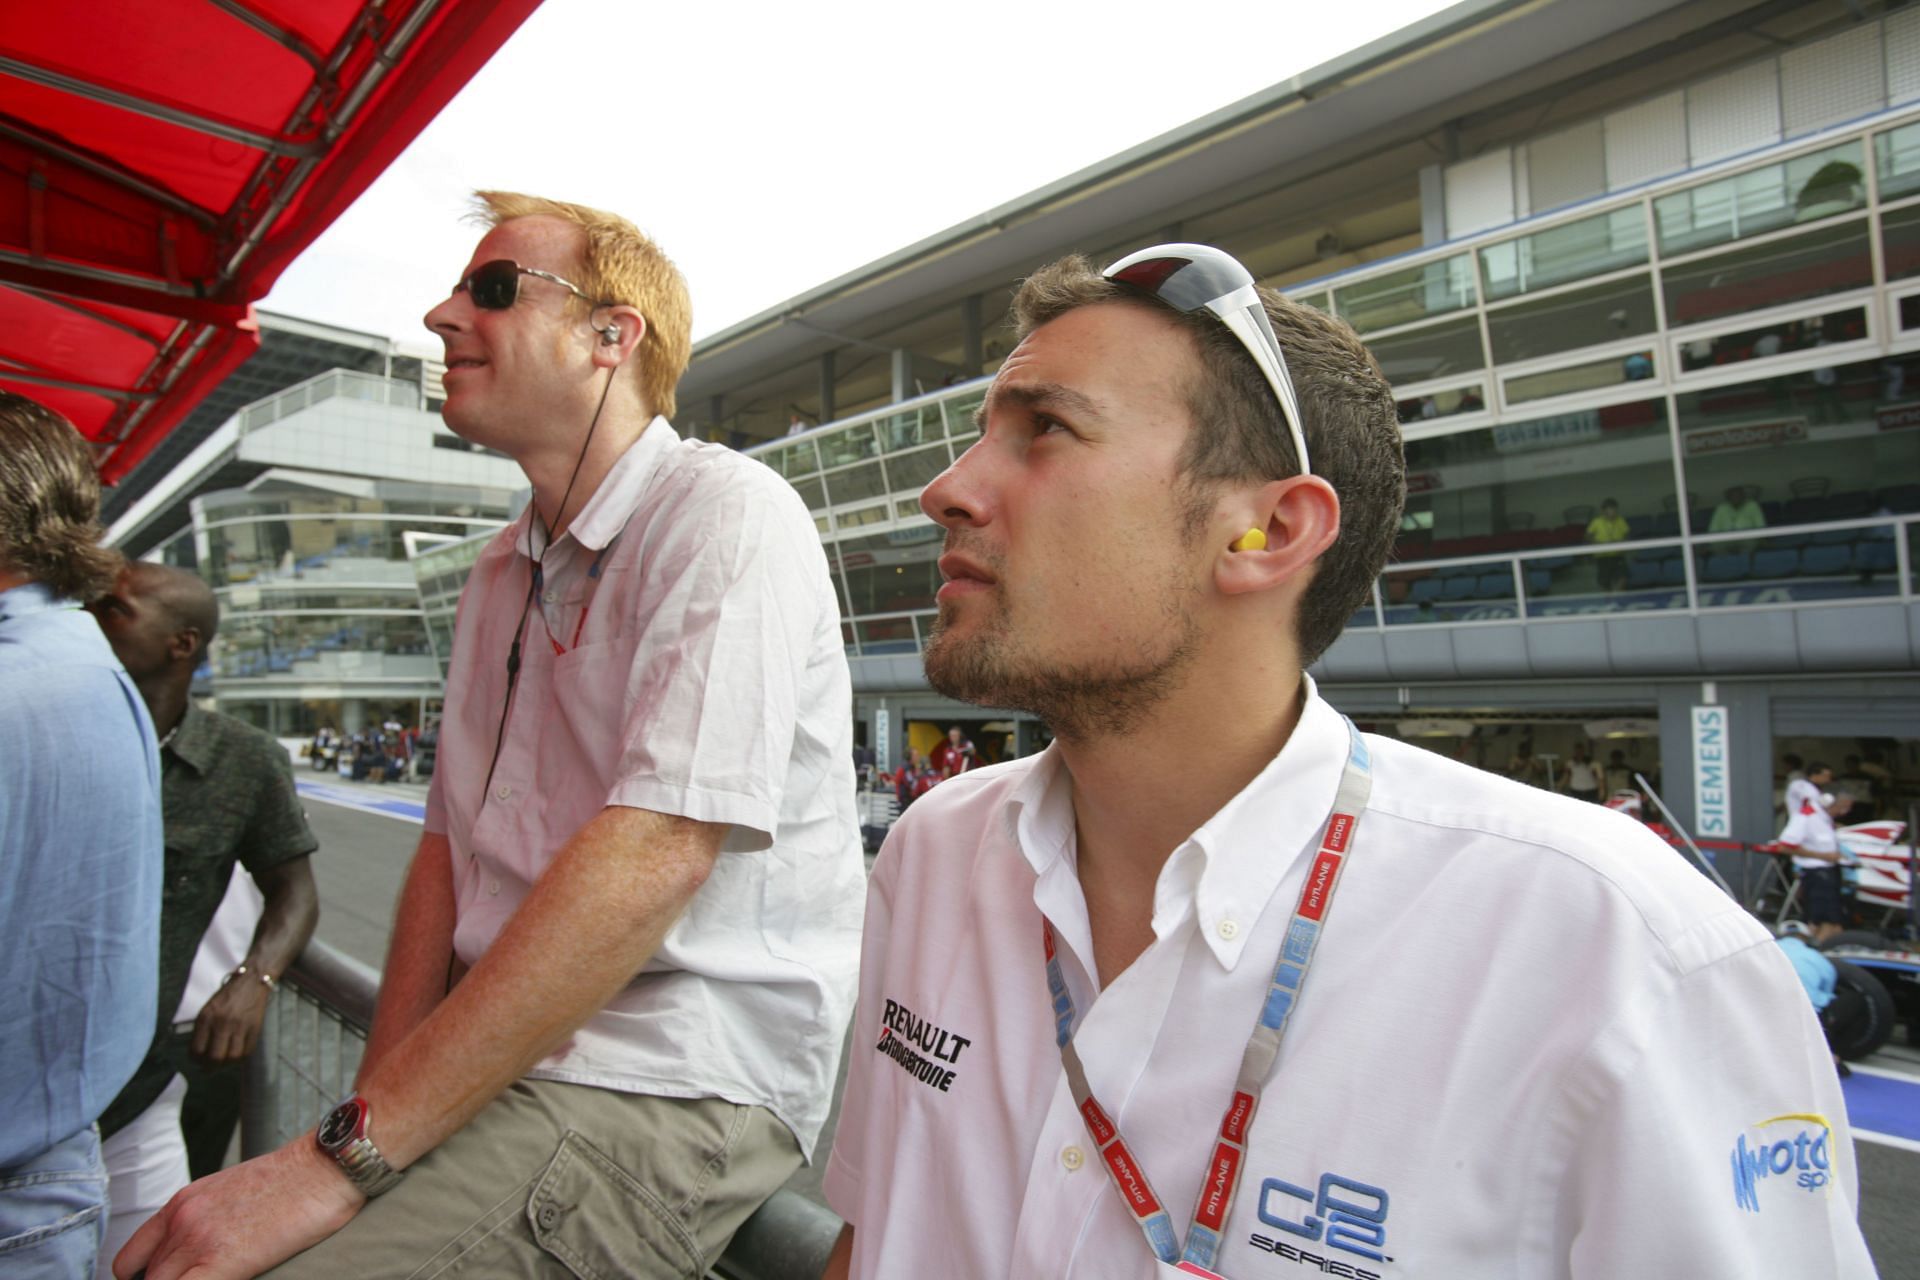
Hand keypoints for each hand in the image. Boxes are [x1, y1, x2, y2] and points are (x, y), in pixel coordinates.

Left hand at [116, 1136, 363, 1279]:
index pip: (131, 1260)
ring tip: (216, 1279)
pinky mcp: (223, 1261)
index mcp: (182, 1204)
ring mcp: (198, 1241)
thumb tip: (208, 1253)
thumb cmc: (296, 1181)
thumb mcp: (234, 1193)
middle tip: (200, 1279)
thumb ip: (208, 1221)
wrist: (326, 1165)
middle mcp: (181, 1220)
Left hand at [192, 977, 270, 1064]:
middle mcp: (222, 1023)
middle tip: (209, 1068)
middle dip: (210, 1067)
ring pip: (232, 1057)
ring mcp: (240, 1026)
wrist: (252, 981)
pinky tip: (236, 1054)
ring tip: (223, 1062)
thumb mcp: (208, 1009)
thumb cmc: (227, 996)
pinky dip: (241, 1058)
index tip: (197, 1061)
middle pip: (215, 1057)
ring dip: (227, 1064)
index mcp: (206, 1018)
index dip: (196, 1060)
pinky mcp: (255, 1027)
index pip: (197, 1049)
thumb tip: (200, 1053)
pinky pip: (247, 1051)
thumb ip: (203, 1030)